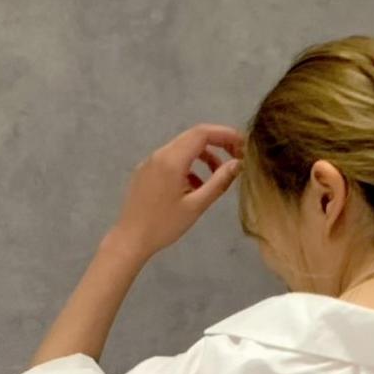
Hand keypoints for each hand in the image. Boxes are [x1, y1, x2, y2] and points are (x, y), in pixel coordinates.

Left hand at [105, 123, 244, 261]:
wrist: (130, 239)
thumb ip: (218, 182)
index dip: (225, 135)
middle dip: (217, 143)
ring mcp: (150, 161)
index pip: (202, 133)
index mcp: (172, 160)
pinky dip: (188, 166)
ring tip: (216, 177)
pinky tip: (194, 187)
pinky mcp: (146, 171)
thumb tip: (237, 164)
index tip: (243, 145)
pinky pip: (171, 160)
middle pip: (192, 137)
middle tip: (236, 157)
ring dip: (203, 157)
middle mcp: (160, 154)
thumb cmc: (164, 226)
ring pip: (182, 149)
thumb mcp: (196, 206)